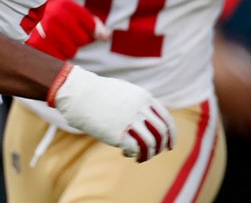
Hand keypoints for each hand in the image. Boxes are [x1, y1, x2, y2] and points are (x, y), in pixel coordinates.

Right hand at [26, 0, 107, 60]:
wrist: (23, 23)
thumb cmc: (54, 20)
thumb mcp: (72, 14)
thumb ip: (92, 24)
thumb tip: (106, 36)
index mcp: (65, 4)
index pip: (91, 26)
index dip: (89, 31)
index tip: (78, 28)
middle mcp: (55, 15)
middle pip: (82, 40)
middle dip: (77, 41)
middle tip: (65, 35)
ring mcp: (45, 30)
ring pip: (71, 51)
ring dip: (67, 49)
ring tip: (56, 41)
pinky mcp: (36, 45)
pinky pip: (59, 59)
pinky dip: (57, 56)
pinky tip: (51, 48)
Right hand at [49, 64, 175, 161]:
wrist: (79, 92)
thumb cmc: (98, 92)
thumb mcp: (125, 91)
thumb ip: (138, 104)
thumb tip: (146, 120)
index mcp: (144, 98)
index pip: (166, 119)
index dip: (171, 135)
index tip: (169, 146)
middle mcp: (140, 109)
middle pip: (161, 133)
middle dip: (161, 146)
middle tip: (155, 153)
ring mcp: (130, 121)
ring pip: (151, 144)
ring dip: (148, 154)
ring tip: (140, 158)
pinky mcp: (117, 133)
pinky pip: (134, 149)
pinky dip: (133, 154)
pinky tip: (126, 153)